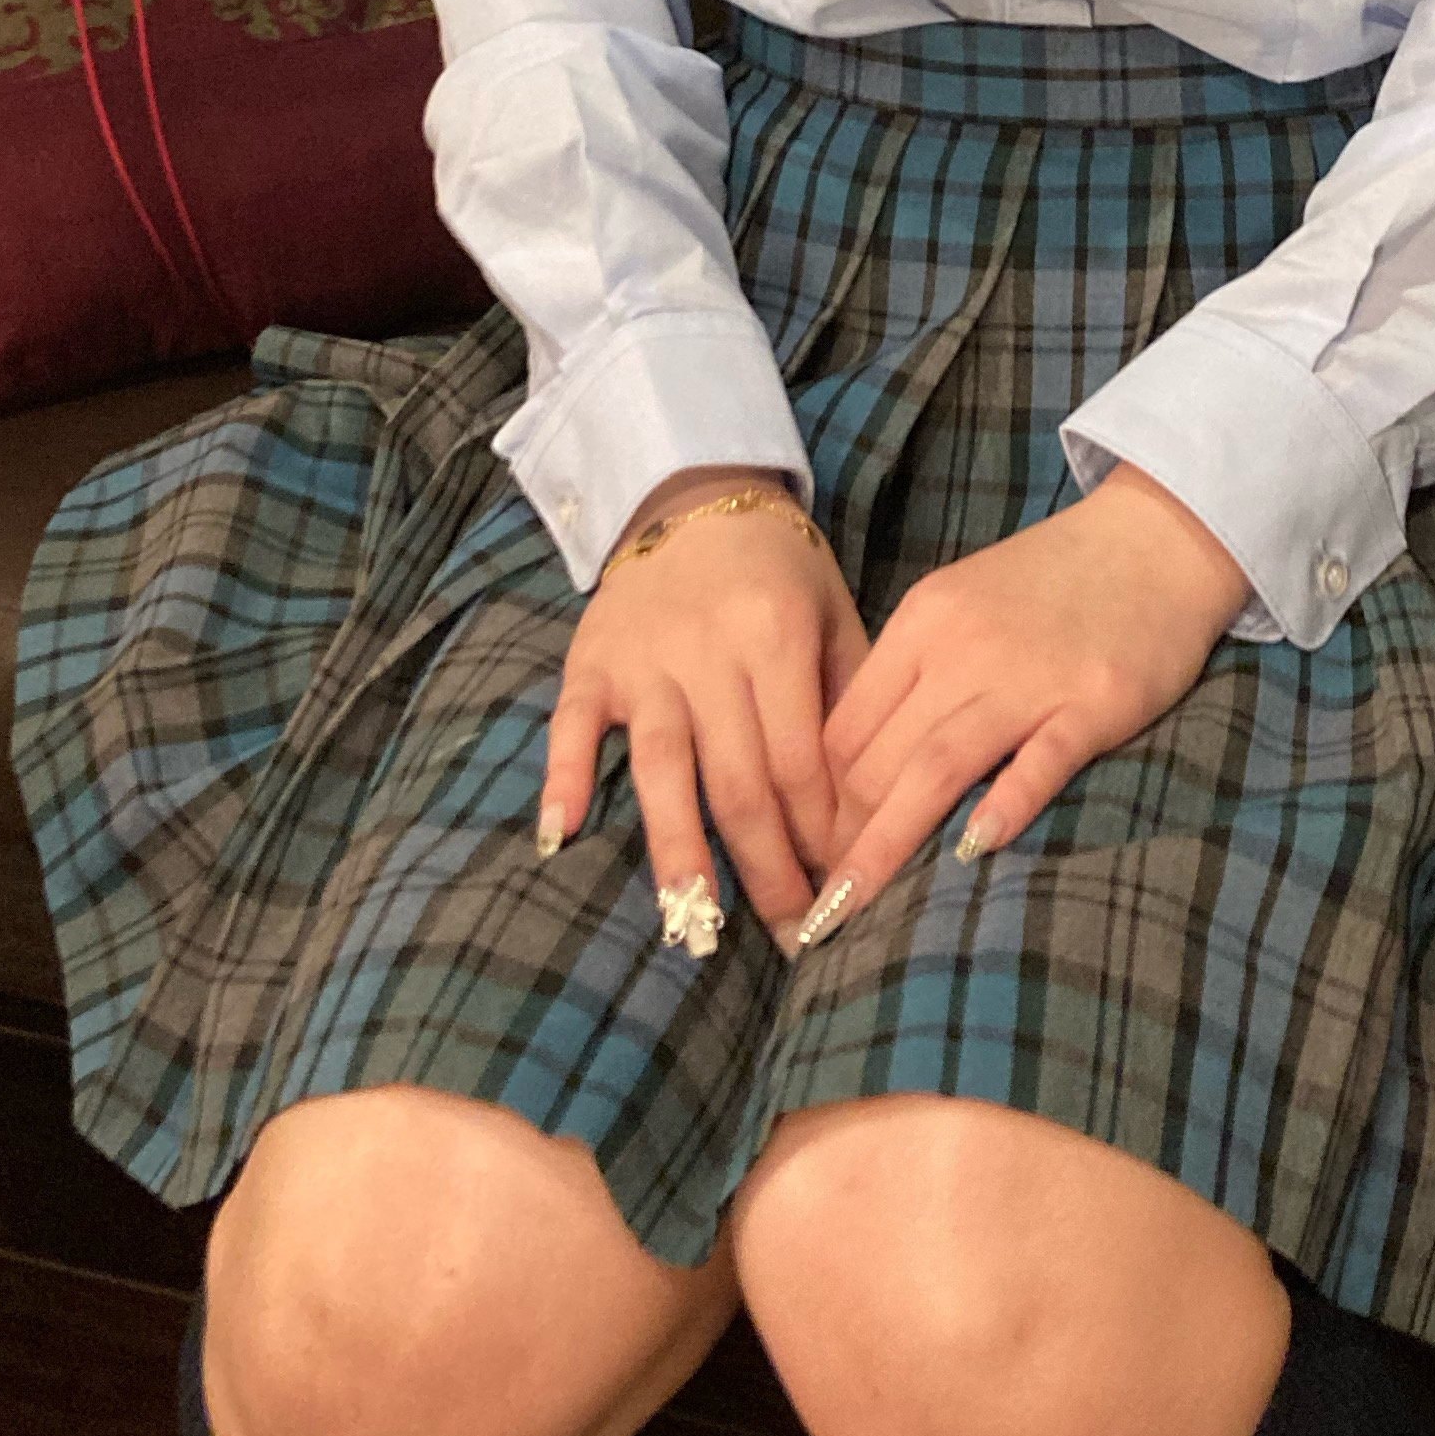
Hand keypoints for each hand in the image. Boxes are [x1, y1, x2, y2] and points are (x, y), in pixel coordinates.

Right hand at [538, 466, 869, 949]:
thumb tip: (873, 806)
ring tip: (694, 926)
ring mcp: (644, 660)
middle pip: (739, 781)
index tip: (842, 894)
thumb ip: (850, 699)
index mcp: (776, 636)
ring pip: (663, 769)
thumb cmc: (779, 571)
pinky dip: (566, 778)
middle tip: (791, 940)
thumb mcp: (833, 615)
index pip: (802, 761)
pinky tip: (561, 836)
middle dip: (768, 869)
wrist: (694, 496)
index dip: (823, 835)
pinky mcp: (590, 662)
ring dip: (679, 853)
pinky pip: (573, 726)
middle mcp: (708, 652)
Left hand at [798, 462, 1252, 946]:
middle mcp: (962, 648)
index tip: (812, 856)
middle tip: (825, 906)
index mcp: (922, 624)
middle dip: (842, 839)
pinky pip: (1042, 758)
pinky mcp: (1095, 700)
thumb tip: (855, 766)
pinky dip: (1008, 803)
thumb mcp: (962, 605)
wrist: (1155, 538)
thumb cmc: (1051, 582)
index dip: (818, 802)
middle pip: (877, 757)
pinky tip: (977, 848)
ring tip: (853, 908)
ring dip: (888, 842)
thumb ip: (913, 674)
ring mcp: (1029, 676)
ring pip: (938, 766)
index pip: (843, 729)